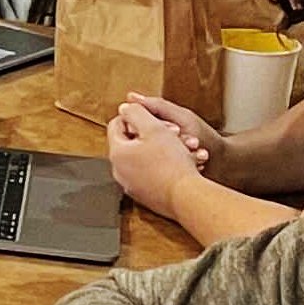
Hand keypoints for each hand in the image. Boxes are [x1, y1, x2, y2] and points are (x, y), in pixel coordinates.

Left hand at [107, 100, 210, 218]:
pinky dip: (165, 167)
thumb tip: (125, 108)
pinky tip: (182, 164)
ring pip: (145, 159)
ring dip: (162, 150)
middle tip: (172, 133)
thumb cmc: (171, 163)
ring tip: (183, 148)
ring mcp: (132, 185)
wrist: (187, 196)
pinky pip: (152, 175)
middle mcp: (119, 171)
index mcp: (117, 153)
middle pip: (132, 143)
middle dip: (153, 134)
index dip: (135, 117)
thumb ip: (136, 113)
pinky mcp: (146, 196)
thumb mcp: (154, 128)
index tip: (153, 119)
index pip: (116, 125)